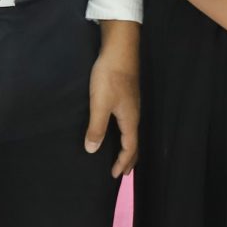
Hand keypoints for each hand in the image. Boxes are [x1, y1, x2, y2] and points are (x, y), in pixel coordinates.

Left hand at [85, 20, 140, 177]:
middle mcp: (134, 114)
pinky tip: (116, 130)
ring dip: (127, 147)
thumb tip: (92, 150)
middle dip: (129, 158)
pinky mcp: (127, 96)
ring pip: (132, 132)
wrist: (119, 50)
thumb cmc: (109, 78)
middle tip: (123, 173)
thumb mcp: (99, 104)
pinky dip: (124, 135)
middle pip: (134, 142)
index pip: (129, 147)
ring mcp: (132, 104)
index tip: (115, 175)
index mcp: (129, 119)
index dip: (122, 162)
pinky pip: (128, 123)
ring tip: (121, 156)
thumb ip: (96, 128)